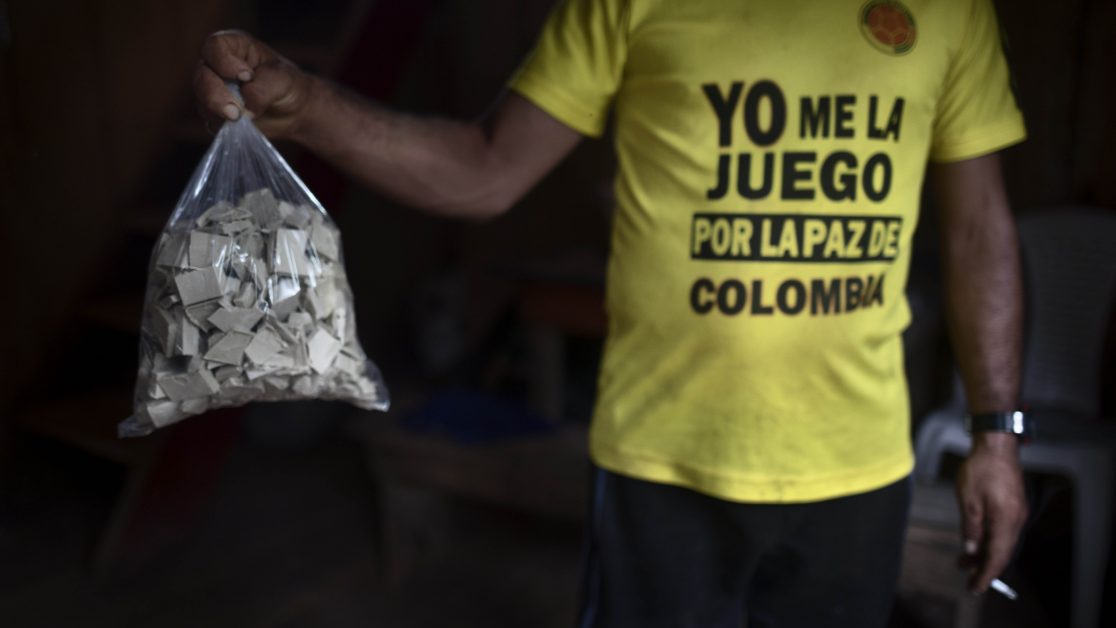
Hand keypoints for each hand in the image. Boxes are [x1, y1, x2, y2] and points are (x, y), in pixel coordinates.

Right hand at [194, 30, 313, 137]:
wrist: (294, 111)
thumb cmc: (288, 85)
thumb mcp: (282, 80)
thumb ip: (262, 89)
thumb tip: (244, 109)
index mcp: (234, 47)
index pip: (215, 46)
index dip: (225, 62)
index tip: (246, 76)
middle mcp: (218, 65)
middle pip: (203, 74)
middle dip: (216, 94)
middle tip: (236, 111)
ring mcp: (214, 89)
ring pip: (202, 98)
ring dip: (217, 110)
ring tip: (238, 118)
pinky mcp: (216, 111)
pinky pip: (210, 117)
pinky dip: (221, 123)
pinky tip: (238, 125)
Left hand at [955, 432, 1026, 592]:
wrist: (996, 446)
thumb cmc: (981, 470)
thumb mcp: (968, 501)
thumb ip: (971, 527)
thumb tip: (971, 549)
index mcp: (1005, 521)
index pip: (997, 556)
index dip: (986, 574)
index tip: (975, 587)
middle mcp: (1016, 520)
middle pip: (1002, 552)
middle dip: (984, 566)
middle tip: (967, 578)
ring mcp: (1017, 513)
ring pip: (1002, 541)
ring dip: (985, 552)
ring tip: (964, 561)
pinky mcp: (1014, 506)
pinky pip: (1003, 530)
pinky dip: (990, 539)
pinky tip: (976, 540)